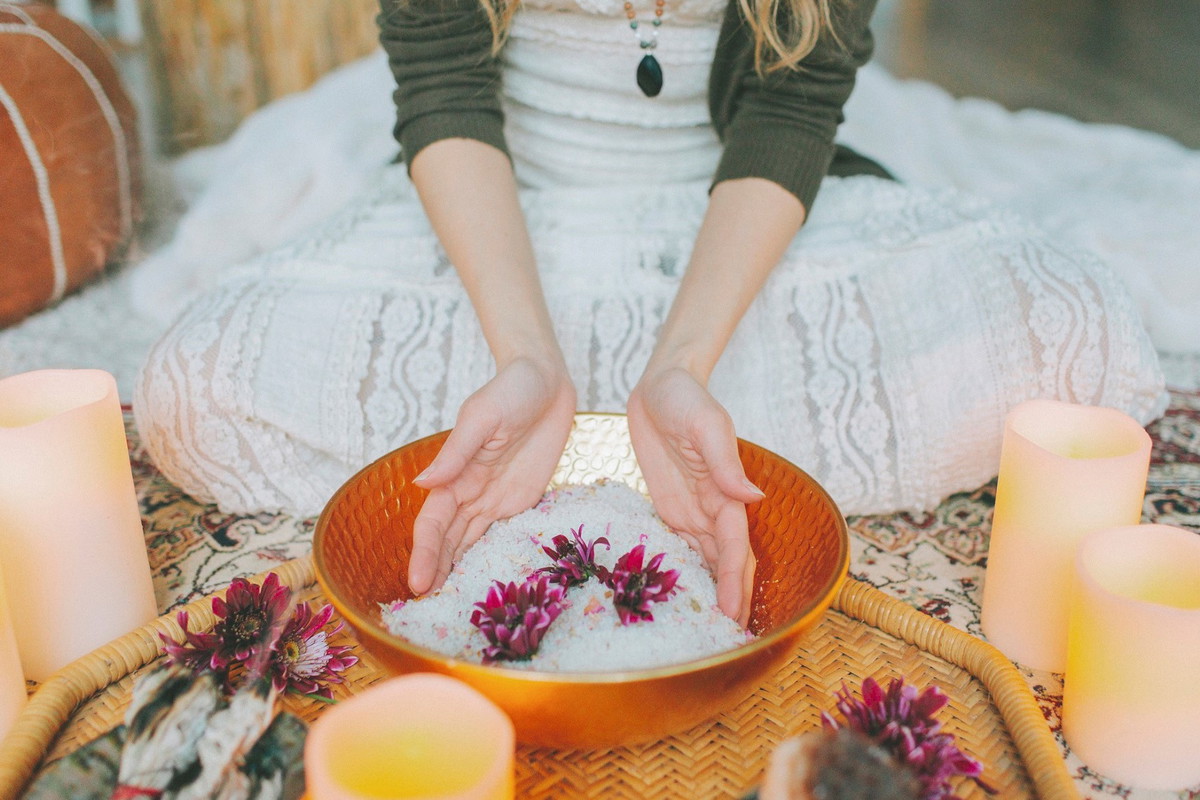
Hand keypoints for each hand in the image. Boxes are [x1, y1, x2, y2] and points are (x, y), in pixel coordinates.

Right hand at [408, 357, 575, 593]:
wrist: (548, 381)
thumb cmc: (512, 390)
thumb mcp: (482, 417)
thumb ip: (456, 453)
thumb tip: (422, 485)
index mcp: (455, 474)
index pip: (432, 523)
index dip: (423, 553)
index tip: (418, 584)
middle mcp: (471, 492)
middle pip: (447, 541)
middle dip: (436, 573)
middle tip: (429, 611)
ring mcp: (496, 499)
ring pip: (471, 544)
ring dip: (459, 573)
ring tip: (451, 608)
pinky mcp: (523, 500)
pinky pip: (504, 535)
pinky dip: (493, 559)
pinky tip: (489, 584)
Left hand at [626, 367, 761, 625]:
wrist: (660, 385)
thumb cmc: (686, 399)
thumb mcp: (707, 425)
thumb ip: (726, 463)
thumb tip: (753, 498)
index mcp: (726, 494)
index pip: (734, 549)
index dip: (735, 582)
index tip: (734, 615)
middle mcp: (713, 508)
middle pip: (725, 563)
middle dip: (729, 599)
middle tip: (725, 640)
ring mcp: (692, 510)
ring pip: (705, 561)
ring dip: (710, 593)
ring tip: (706, 631)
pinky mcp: (670, 507)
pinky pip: (679, 546)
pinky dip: (684, 573)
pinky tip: (678, 597)